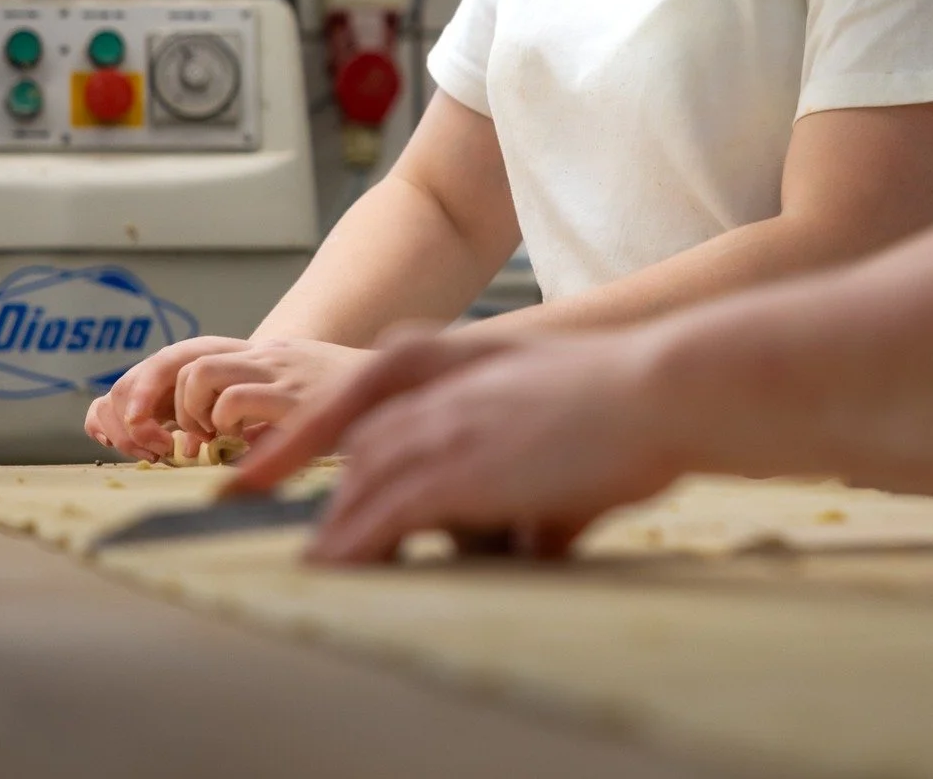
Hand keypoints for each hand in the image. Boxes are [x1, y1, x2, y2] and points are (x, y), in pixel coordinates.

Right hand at [85, 337, 251, 458]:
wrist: (249, 375)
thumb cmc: (248, 387)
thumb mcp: (246, 395)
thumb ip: (229, 414)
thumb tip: (196, 451)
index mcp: (191, 356)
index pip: (160, 365)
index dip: (144, 394)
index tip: (142, 424)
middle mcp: (161, 368)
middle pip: (125, 390)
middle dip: (137, 429)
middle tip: (166, 450)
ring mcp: (143, 385)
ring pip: (109, 403)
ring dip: (124, 436)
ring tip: (156, 453)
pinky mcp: (132, 404)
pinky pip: (101, 412)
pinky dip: (102, 428)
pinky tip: (118, 444)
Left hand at [172, 340, 375, 440]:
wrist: (409, 383)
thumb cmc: (359, 403)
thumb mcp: (306, 393)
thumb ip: (271, 411)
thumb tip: (233, 451)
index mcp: (269, 353)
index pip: (197, 352)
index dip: (172, 388)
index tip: (179, 425)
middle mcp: (270, 355)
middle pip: (188, 359)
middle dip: (175, 403)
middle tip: (194, 436)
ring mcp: (281, 372)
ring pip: (200, 373)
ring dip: (195, 412)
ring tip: (217, 438)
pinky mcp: (294, 397)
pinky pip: (234, 400)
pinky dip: (224, 425)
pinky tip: (247, 444)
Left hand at [231, 326, 681, 562]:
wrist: (660, 387)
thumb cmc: (633, 403)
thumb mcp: (567, 416)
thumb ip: (535, 472)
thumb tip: (535, 537)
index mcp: (468, 364)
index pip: (373, 400)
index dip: (317, 435)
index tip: (272, 464)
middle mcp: (445, 392)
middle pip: (365, 446)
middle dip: (338, 492)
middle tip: (320, 537)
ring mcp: (446, 427)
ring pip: (363, 481)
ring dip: (341, 526)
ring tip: (321, 566)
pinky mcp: (455, 471)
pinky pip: (381, 516)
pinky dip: (353, 544)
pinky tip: (336, 568)